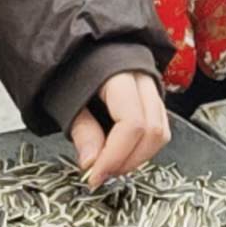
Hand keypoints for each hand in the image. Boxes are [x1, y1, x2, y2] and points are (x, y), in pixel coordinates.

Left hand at [70, 68, 171, 185]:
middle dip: (129, 161)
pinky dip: (143, 147)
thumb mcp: (64, 98)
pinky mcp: (153, 98)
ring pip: (161, 132)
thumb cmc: (69, 69)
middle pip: (153, 131)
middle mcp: (143, 79)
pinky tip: (121, 154)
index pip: (132, 124)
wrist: (79, 50)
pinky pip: (159, 128)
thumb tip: (92, 163)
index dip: (116, 156)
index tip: (96, 176)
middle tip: (103, 174)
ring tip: (110, 166)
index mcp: (119, 75)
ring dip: (138, 157)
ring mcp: (153, 88)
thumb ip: (82, 130)